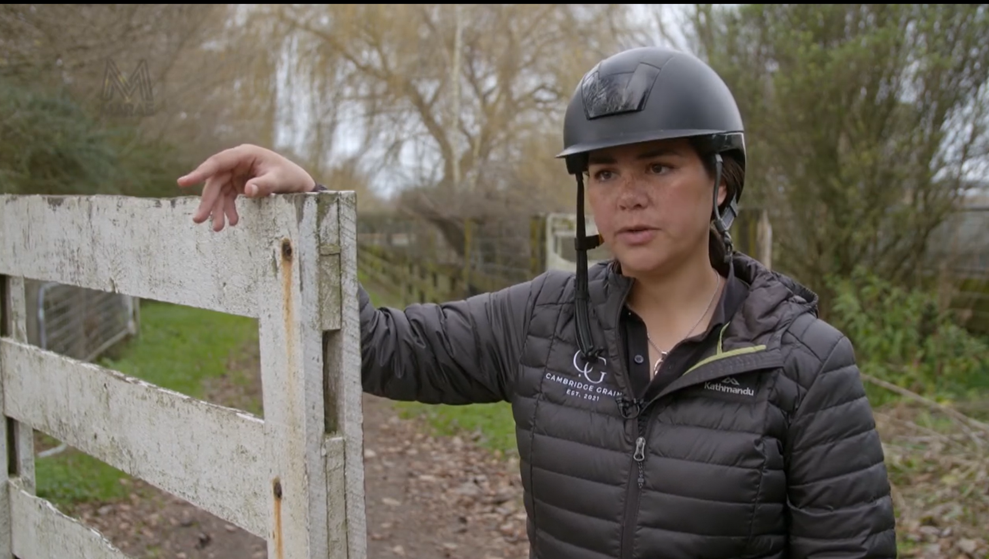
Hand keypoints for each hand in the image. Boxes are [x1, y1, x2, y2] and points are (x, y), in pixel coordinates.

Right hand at [176, 144, 317, 231]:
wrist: (299, 182)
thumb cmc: (290, 176)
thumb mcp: (280, 180)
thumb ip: (264, 184)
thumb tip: (248, 190)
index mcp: (244, 154)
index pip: (217, 163)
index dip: (199, 173)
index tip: (183, 182)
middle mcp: (236, 162)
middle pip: (215, 181)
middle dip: (208, 201)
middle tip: (199, 220)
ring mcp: (236, 173)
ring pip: (219, 192)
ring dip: (217, 210)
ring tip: (218, 228)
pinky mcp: (239, 184)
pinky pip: (227, 198)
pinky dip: (227, 210)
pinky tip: (232, 222)